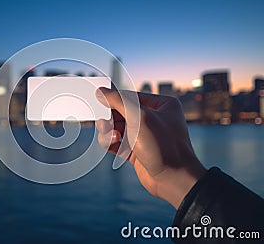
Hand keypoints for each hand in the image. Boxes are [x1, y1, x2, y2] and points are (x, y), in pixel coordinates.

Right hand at [95, 87, 205, 208]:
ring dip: (110, 131)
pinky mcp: (137, 151)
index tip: (98, 101)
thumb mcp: (140, 118)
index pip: (131, 96)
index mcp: (162, 105)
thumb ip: (119, 102)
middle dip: (111, 118)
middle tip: (105, 123)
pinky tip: (110, 144)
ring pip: (118, 128)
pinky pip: (118, 143)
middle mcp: (154, 119)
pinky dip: (111, 142)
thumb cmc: (164, 146)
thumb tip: (102, 92)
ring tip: (112, 136)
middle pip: (122, 112)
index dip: (114, 99)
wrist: (173, 180)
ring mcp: (145, 136)